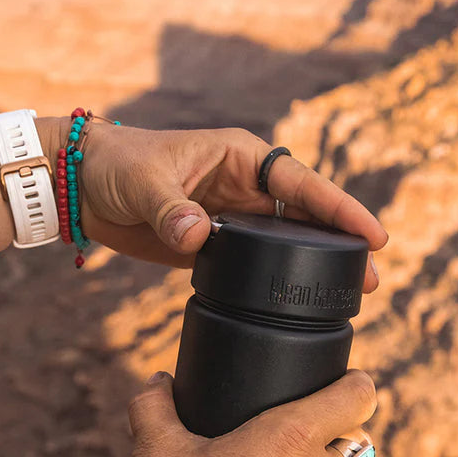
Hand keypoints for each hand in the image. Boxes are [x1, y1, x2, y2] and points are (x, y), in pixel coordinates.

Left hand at [44, 118, 386, 291]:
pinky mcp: (215, 244)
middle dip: (339, 243)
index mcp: (240, 157)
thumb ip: (172, 208)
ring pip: (285, 242)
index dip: (339, 207)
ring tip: (346, 294)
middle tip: (372, 278)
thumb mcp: (144, 181)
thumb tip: (198, 235)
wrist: (84, 188)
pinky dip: (274, 279)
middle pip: (305, 216)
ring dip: (313, 265)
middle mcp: (244, 186)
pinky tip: (291, 299)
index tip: (372, 235)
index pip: (301, 181)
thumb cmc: (116, 165)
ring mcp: (233, 218)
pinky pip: (254, 262)